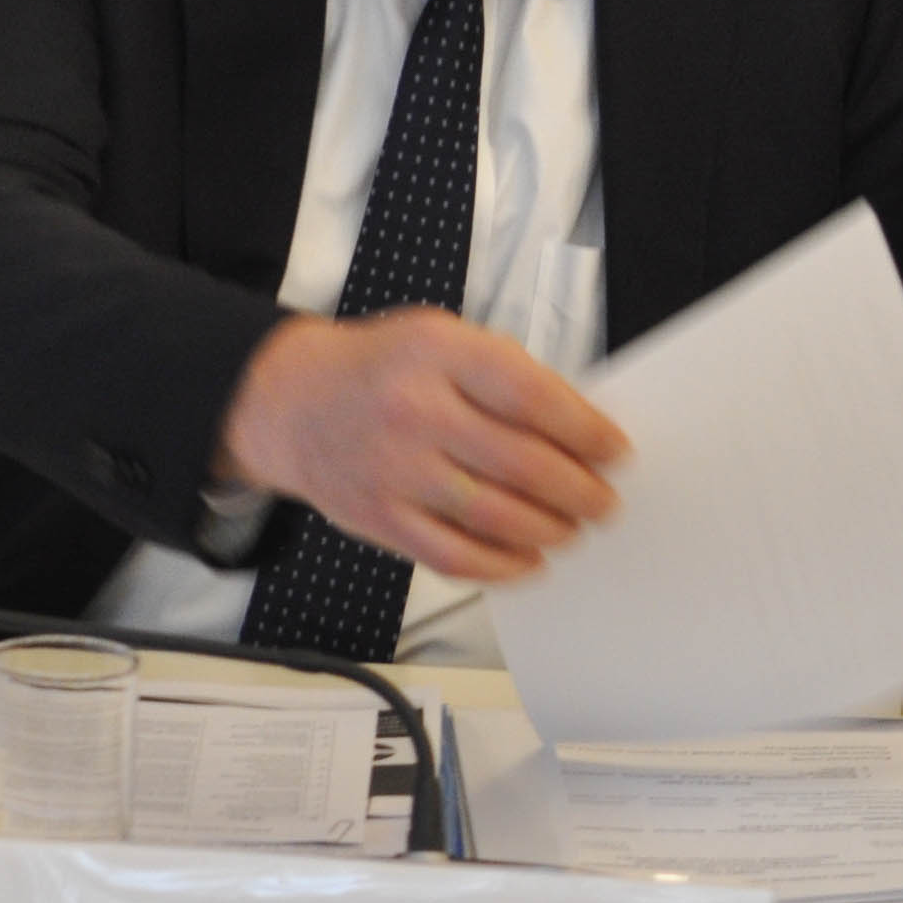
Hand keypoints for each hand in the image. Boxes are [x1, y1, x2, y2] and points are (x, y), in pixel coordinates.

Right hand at [213, 308, 626, 582]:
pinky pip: (455, 557)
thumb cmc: (378, 371)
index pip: (534, 398)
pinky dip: (503, 565)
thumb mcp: (439, 337)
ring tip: (570, 528)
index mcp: (436, 353)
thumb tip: (579, 433)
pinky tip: (527, 558)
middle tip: (602, 501)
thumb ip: (504, 374)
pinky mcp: (378, 518)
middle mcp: (412, 411)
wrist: (288, 403)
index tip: (614, 451)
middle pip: (525, 465)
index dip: (588, 432)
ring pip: (498, 517)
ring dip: (552, 530)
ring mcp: (392, 470)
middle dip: (582, 491)